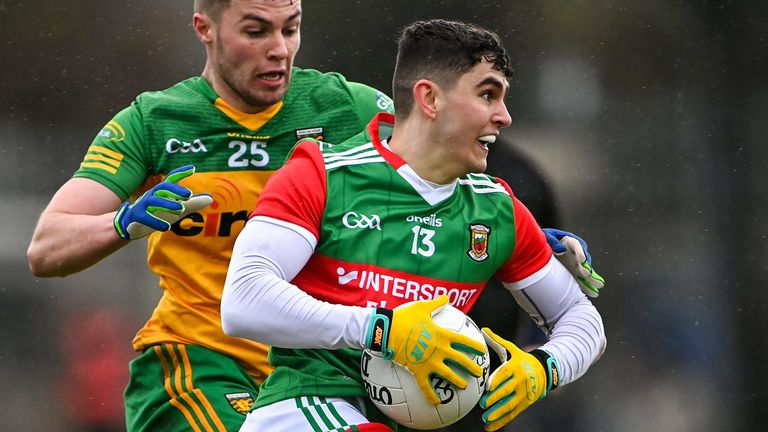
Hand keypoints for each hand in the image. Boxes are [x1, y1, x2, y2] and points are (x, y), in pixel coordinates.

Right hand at [113, 165, 212, 239]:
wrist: (131, 224)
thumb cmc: (157, 212)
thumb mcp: (176, 208)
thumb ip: (192, 203)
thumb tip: (211, 198)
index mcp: (162, 191)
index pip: (171, 179)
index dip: (180, 173)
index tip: (193, 168)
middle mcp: (153, 195)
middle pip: (163, 187)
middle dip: (175, 189)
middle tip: (188, 195)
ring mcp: (143, 205)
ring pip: (154, 201)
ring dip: (167, 204)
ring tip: (180, 209)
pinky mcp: (137, 216)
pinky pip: (145, 217)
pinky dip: (156, 222)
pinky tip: (166, 227)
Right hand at [365, 296, 485, 404]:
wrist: (388, 330)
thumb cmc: (405, 317)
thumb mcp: (422, 307)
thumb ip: (436, 303)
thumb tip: (446, 297)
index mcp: (443, 335)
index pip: (464, 341)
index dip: (475, 346)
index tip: (483, 350)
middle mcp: (440, 350)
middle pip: (461, 360)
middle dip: (472, 367)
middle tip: (479, 373)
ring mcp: (430, 362)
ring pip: (448, 375)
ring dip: (458, 382)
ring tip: (464, 386)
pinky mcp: (418, 371)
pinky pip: (426, 386)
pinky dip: (432, 395)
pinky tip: (437, 402)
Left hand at [479, 328, 558, 430]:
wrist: (545, 371)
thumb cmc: (523, 359)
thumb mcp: (513, 349)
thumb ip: (497, 341)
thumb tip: (483, 329)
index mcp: (516, 367)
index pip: (505, 374)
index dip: (497, 380)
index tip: (488, 387)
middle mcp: (520, 381)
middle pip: (507, 391)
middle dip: (495, 399)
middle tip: (483, 404)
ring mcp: (524, 394)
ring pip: (510, 405)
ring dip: (498, 413)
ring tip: (486, 418)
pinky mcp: (525, 403)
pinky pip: (512, 414)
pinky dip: (501, 422)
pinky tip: (490, 427)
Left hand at [543, 228, 604, 296]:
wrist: (543, 248)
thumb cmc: (546, 240)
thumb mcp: (547, 237)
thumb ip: (553, 241)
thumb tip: (561, 250)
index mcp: (570, 242)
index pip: (577, 245)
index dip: (580, 252)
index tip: (582, 259)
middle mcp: (576, 253)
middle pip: (584, 260)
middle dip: (586, 266)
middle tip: (586, 274)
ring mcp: (576, 264)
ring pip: (586, 271)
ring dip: (591, 278)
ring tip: (599, 285)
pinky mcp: (574, 272)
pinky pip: (582, 280)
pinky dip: (587, 286)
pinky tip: (594, 294)